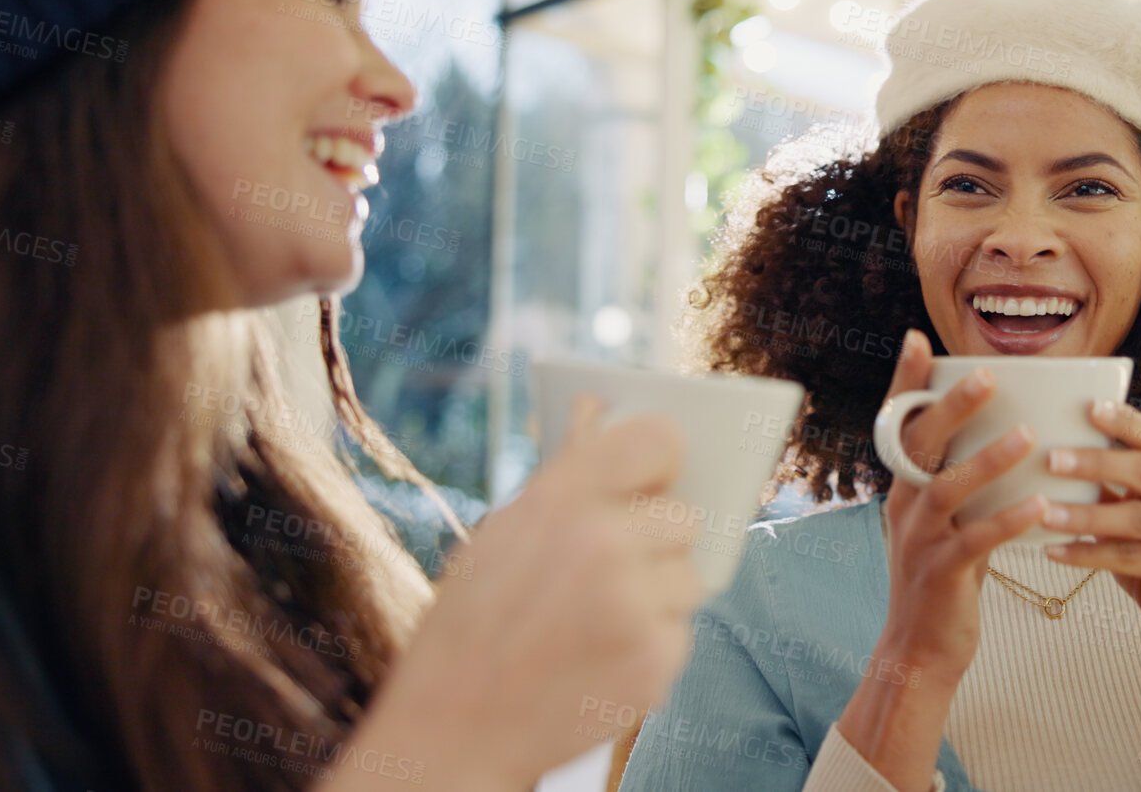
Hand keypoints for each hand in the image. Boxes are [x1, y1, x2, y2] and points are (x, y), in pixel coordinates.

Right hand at [346, 396, 698, 789]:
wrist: (450, 731)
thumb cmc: (472, 624)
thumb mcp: (501, 534)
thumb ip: (564, 478)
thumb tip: (599, 410)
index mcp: (559, 500)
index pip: (658, 440)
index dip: (665, 454)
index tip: (661, 471)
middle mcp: (603, 545)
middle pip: (685, 517)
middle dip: (657, 540)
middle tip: (613, 565)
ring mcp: (633, 608)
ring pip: (690, 577)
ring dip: (657, 594)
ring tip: (596, 618)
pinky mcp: (655, 663)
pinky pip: (682, 631)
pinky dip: (652, 644)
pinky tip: (600, 655)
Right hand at [834, 329, 1046, 791]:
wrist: (921, 649)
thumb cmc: (945, 577)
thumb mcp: (946, 520)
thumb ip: (963, 480)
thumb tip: (1004, 432)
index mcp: (905, 488)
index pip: (901, 425)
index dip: (907, 383)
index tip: (917, 339)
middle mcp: (904, 507)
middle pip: (921, 446)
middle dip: (953, 407)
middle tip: (988, 375)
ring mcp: (919, 541)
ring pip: (948, 490)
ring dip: (988, 461)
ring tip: (1028, 437)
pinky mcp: (941, 574)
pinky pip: (975, 542)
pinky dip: (1006, 522)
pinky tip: (1039, 507)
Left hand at [1034, 398, 1140, 701]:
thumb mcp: (1134, 526)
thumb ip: (1111, 495)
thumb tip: (1054, 462)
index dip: (1123, 420)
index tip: (1088, 405)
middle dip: (1096, 462)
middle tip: (1051, 458)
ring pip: (1136, 518)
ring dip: (1085, 514)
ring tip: (1042, 511)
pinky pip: (1131, 559)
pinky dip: (1089, 556)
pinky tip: (1053, 553)